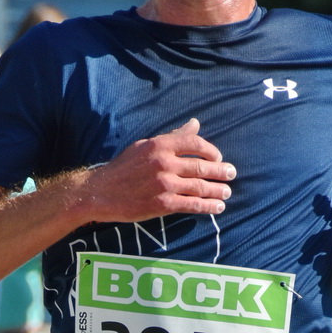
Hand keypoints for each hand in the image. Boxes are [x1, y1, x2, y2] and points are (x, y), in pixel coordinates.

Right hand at [80, 118, 234, 223]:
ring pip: (199, 187)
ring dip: (217, 191)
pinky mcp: (162, 204)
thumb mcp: (145, 146)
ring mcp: (164, 184)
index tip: (219, 158)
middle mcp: (164, 163)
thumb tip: (195, 124)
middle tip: (231, 174)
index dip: (212, 152)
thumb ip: (172, 137)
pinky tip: (217, 208)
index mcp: (160, 145)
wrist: (100, 192)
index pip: (195, 145)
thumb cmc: (123, 168)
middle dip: (220, 172)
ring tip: (227, 193)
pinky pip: (191, 205)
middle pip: (201, 167)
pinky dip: (208, 206)